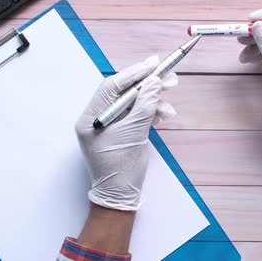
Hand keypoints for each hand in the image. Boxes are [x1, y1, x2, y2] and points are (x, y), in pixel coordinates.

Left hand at [76, 56, 176, 210]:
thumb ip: (144, 105)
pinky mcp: (120, 132)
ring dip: (153, 102)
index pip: (112, 86)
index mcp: (91, 118)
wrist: (120, 196)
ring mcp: (108, 126)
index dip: (134, 73)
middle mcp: (97, 119)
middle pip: (123, 93)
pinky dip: (150, 113)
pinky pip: (135, 115)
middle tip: (169, 78)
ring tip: (169, 107)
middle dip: (147, 86)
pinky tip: (162, 115)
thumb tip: (154, 81)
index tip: (154, 64)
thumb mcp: (135, 133)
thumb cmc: (122, 169)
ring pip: (132, 104)